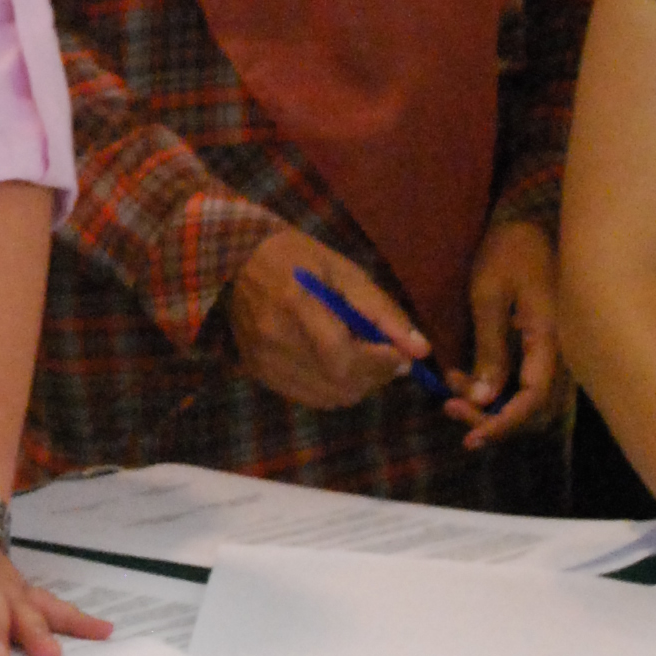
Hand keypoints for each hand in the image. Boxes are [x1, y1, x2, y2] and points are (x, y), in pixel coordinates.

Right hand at [225, 230, 437, 410]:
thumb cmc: (296, 257)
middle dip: (375, 376)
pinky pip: (309, 398)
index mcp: (296, 305)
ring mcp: (263, 361)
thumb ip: (381, 311)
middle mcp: (275, 340)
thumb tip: (418, 350)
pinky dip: (333, 389)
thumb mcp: (344, 271)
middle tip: (387, 356)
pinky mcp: (258, 373)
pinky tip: (337, 367)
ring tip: (362, 359)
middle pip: (339, 384)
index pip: (345, 358)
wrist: (236, 260)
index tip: (401, 354)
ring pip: (328, 397)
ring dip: (357, 385)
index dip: (380, 364)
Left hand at [453, 216, 561, 449]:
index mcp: (550, 339)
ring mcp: (553, 348)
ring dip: (491, 405)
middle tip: (449, 411)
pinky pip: (525, 379)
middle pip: (532, 406)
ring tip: (450, 397)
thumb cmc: (509, 251)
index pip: (533, 398)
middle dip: (491, 418)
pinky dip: (495, 387)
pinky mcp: (543, 344)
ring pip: (528, 397)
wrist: (529, 221)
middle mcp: (559, 351)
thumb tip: (482, 398)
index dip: (503, 422)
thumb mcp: (490, 297)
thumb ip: (490, 350)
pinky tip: (464, 379)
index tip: (471, 435)